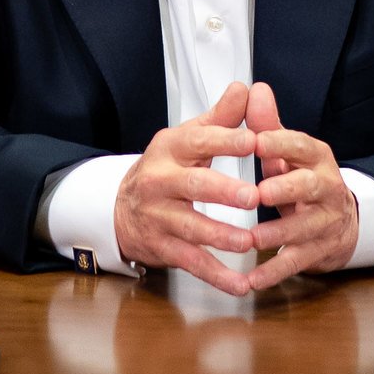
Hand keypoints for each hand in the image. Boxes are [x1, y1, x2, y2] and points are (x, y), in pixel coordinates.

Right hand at [114, 81, 261, 295]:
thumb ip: (221, 118)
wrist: (119, 208)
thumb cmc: (167, 168)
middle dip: (223, 192)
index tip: (254, 141)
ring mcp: (159, 217)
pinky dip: (217, 276)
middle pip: (193, 186)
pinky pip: (192, 262)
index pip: (199, 141)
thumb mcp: (188, 138)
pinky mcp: (163, 247)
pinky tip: (240, 284)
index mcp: (171, 148)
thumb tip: (247, 88)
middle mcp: (160, 181)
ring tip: (249, 242)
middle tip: (253, 197)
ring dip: (222, 237)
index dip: (226, 141)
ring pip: (192, 228)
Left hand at [245, 81, 358, 289]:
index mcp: (315, 157)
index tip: (254, 141)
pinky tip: (251, 280)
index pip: (300, 144)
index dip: (279, 143)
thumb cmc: (301, 179)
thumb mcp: (287, 151)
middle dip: (285, 189)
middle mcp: (326, 187)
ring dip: (278, 234)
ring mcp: (326, 221)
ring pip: (304, 228)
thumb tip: (253, 89)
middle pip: (310, 186)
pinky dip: (273, 272)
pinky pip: (297, 261)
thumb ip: (268, 124)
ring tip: (252, 239)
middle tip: (258, 193)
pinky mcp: (320, 250)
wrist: (340, 220)